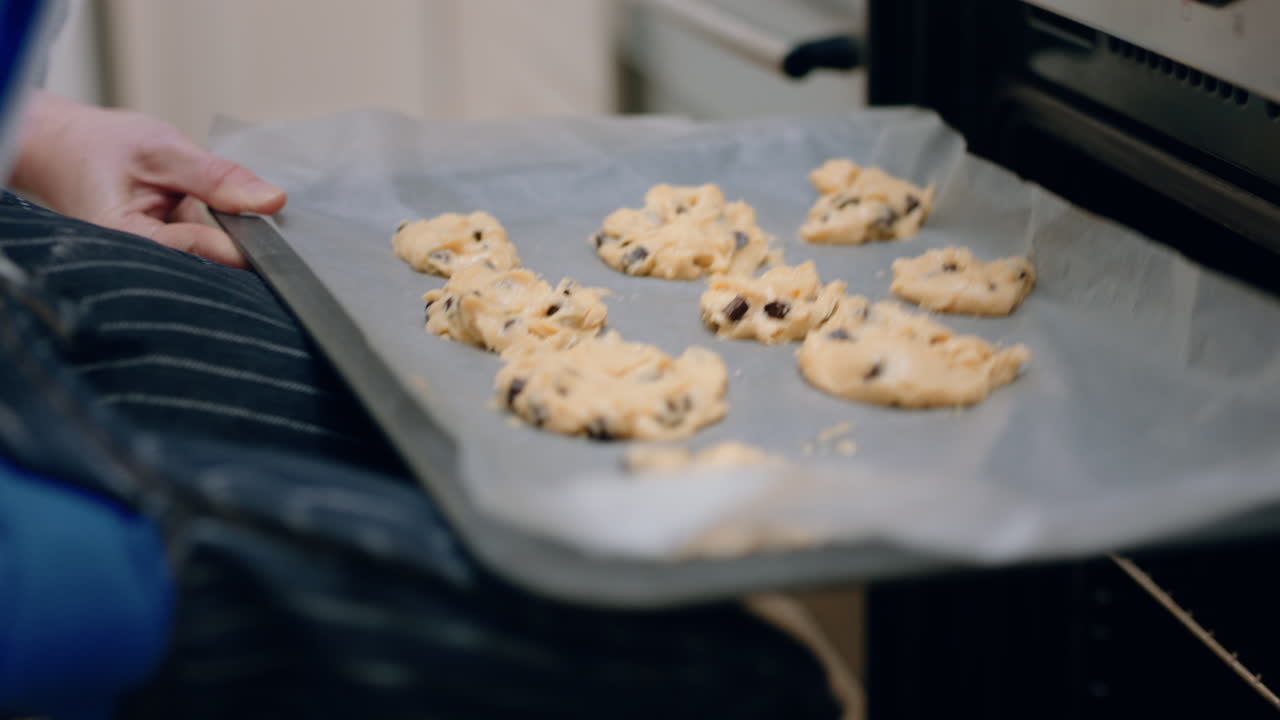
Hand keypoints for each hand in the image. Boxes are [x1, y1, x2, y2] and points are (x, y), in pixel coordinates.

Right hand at [9, 91, 285, 267]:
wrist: (66, 150)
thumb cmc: (101, 146)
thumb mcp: (162, 149)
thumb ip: (216, 177)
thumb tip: (273, 201)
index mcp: (122, 237)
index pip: (193, 249)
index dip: (236, 246)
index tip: (274, 244)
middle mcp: (137, 262)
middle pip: (205, 267)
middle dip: (240, 251)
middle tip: (277, 240)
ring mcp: (153, 262)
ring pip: (211, 262)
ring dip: (235, 244)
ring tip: (252, 227)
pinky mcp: (169, 257)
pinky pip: (207, 253)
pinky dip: (224, 237)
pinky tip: (237, 225)